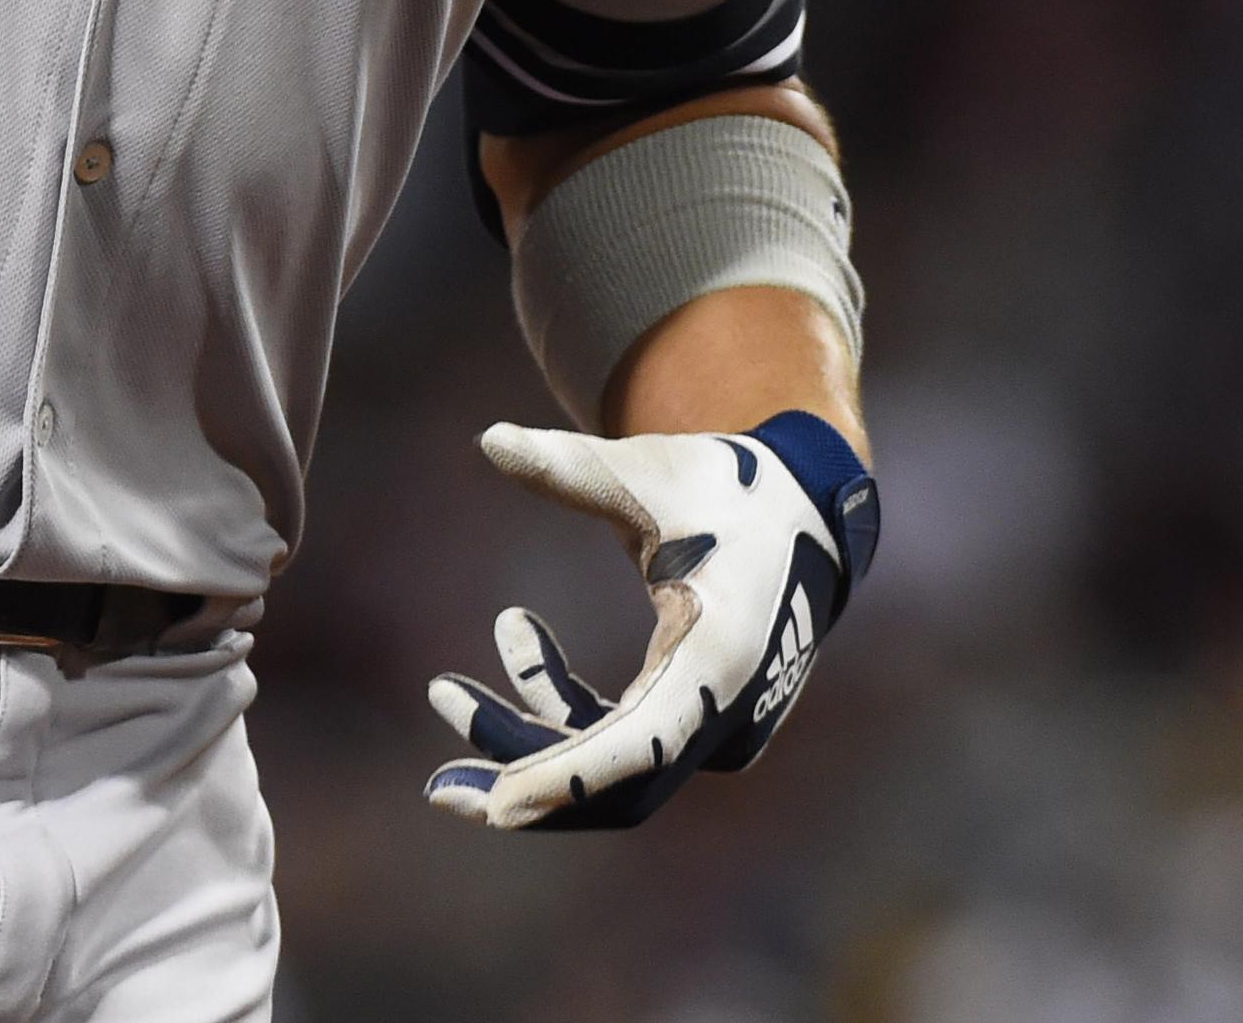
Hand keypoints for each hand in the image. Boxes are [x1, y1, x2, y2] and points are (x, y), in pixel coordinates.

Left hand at [424, 411, 876, 831]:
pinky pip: (618, 744)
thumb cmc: (729, 486)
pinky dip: (560, 709)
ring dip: (527, 743)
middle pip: (617, 783)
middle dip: (525, 781)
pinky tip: (516, 633)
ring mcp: (716, 728)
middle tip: (437, 788)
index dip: (568, 778)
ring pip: (610, 770)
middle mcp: (724, 711)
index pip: (641, 744)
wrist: (805, 513)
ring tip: (443, 692)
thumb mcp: (652, 471)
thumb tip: (489, 439)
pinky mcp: (699, 723)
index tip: (498, 803)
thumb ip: (571, 466)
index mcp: (720, 655)